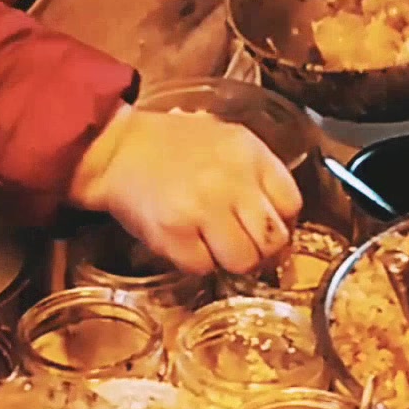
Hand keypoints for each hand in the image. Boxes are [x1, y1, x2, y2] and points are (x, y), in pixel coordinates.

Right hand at [69, 106, 301, 275]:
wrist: (117, 149)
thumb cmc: (171, 146)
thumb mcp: (227, 141)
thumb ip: (257, 174)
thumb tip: (280, 220)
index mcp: (249, 154)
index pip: (291, 205)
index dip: (282, 224)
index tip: (268, 229)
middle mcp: (231, 181)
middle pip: (273, 239)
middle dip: (261, 250)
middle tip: (243, 246)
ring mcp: (203, 208)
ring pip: (244, 260)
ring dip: (230, 260)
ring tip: (212, 245)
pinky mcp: (174, 233)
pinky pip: (204, 267)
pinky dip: (195, 262)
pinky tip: (185, 242)